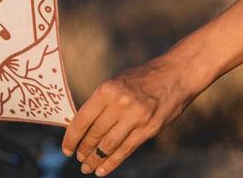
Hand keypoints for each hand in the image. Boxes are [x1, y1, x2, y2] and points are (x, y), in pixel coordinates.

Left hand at [62, 55, 196, 174]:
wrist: (176, 74)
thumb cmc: (142, 77)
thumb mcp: (116, 83)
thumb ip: (102, 102)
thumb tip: (83, 125)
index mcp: (107, 90)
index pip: (83, 119)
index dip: (72, 137)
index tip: (66, 148)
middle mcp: (120, 105)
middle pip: (95, 134)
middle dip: (84, 149)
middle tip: (78, 158)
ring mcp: (136, 118)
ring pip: (109, 145)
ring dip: (96, 159)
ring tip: (87, 167)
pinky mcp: (150, 129)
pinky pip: (127, 149)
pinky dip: (113, 162)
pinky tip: (103, 169)